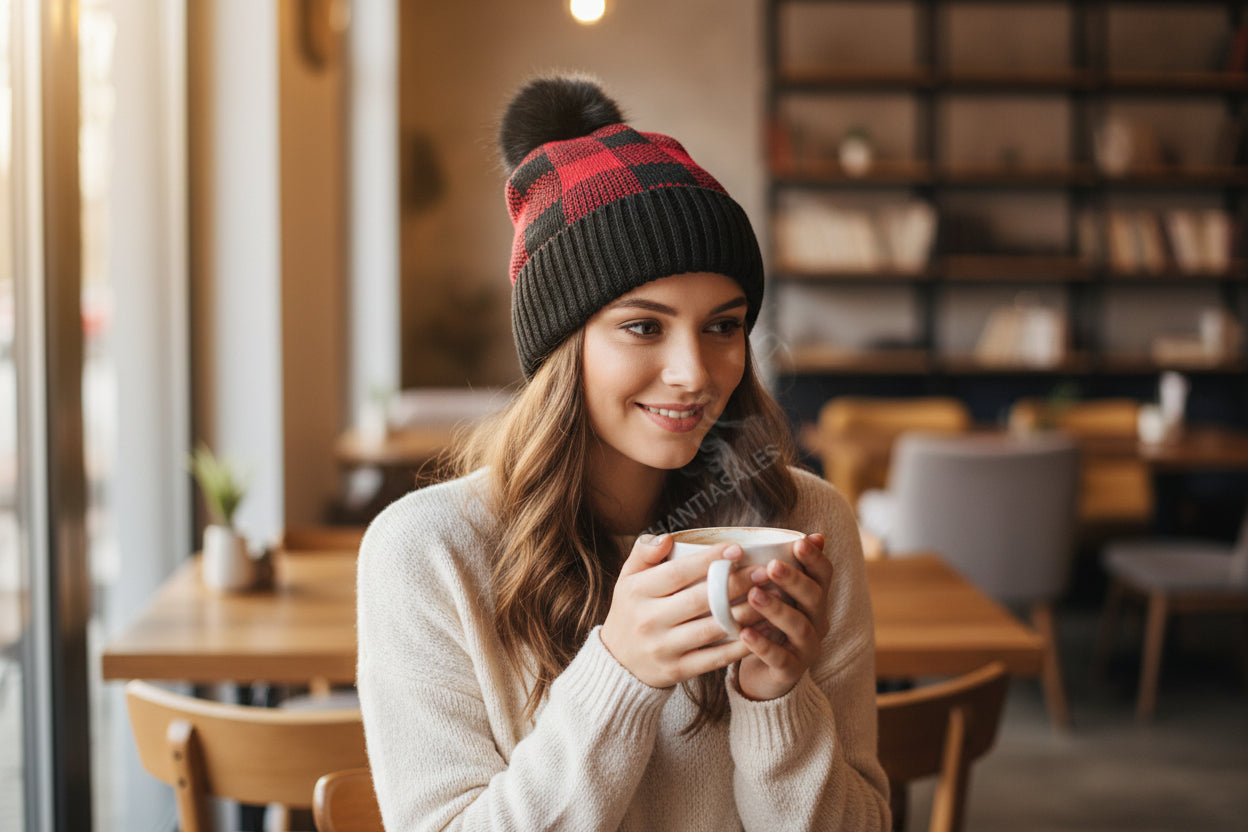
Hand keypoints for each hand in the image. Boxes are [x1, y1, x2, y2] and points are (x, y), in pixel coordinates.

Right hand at [600, 533, 763, 688]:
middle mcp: (649, 620)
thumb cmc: (631, 610)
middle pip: (701, 599)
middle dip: (737, 584)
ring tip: (771, 598)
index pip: (678, 572)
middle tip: (763, 572)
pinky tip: (764, 630)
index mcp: (637, 592)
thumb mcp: (628, 578)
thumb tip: (668, 538)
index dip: (709, 560)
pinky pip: (716, 657)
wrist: (617, 662)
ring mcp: (664, 648)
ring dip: (746, 613)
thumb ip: (644, 553)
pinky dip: (743, 644)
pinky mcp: (678, 670)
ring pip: (713, 628)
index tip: (738, 549)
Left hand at [736, 534, 832, 700]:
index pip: (824, 575)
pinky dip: (762, 645)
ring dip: (777, 609)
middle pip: (815, 598)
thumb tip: (804, 535)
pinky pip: (779, 658)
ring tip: (753, 595)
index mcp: (815, 600)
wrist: (765, 674)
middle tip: (771, 565)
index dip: (814, 558)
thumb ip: (784, 568)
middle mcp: (817, 622)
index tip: (798, 542)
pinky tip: (744, 633)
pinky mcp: (789, 671)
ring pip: (799, 627)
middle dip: (794, 580)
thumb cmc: (770, 624)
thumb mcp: (779, 594)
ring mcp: (806, 648)